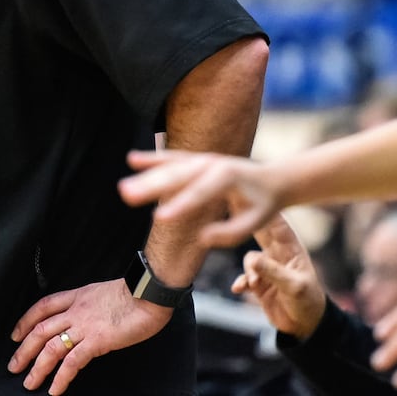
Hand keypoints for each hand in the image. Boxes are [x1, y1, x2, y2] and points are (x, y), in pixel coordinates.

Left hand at [7, 279, 170, 393]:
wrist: (149, 292)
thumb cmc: (135, 293)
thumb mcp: (103, 293)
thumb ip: (90, 305)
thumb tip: (84, 319)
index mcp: (77, 296)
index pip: (43, 307)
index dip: (25, 321)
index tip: (16, 335)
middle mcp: (76, 310)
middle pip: (40, 329)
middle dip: (24, 350)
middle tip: (14, 366)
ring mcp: (85, 325)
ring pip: (51, 347)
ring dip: (37, 367)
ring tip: (30, 383)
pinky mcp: (98, 340)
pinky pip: (73, 361)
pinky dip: (61, 377)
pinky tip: (55, 389)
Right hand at [119, 150, 284, 249]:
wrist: (272, 179)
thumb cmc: (263, 204)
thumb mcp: (255, 222)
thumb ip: (230, 233)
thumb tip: (201, 238)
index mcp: (228, 177)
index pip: (200, 193)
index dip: (178, 206)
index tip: (157, 218)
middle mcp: (212, 163)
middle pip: (177, 176)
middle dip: (151, 186)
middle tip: (126, 196)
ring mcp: (203, 159)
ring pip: (171, 167)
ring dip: (146, 175)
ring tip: (123, 188)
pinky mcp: (197, 160)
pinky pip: (172, 158)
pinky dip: (154, 159)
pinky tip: (133, 160)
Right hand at [231, 214, 324, 339]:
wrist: (305, 326)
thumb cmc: (308, 302)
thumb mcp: (294, 286)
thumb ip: (272, 272)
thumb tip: (251, 259)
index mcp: (291, 247)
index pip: (275, 222)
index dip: (261, 208)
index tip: (244, 196)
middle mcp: (278, 253)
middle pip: (258, 232)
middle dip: (245, 226)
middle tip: (231, 218)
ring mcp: (268, 267)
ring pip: (249, 258)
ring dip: (249, 271)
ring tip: (255, 284)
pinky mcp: (260, 282)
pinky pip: (244, 276)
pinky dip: (242, 282)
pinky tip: (240, 289)